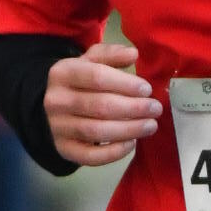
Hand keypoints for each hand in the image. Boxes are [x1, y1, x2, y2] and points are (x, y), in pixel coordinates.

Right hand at [43, 40, 161, 165]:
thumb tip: (133, 54)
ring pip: (97, 131)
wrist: (54, 108)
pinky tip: (132, 143)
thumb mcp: (90, 61)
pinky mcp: (64, 149)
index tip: (147, 90)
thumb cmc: (80, 82)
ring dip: (129, 130)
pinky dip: (114, 152)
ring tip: (151, 126)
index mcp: (62, 73)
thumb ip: (111, 55)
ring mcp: (58, 127)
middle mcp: (56, 100)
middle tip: (155, 109)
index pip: (97, 77)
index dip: (126, 84)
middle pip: (100, 106)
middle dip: (133, 108)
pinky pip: (91, 156)